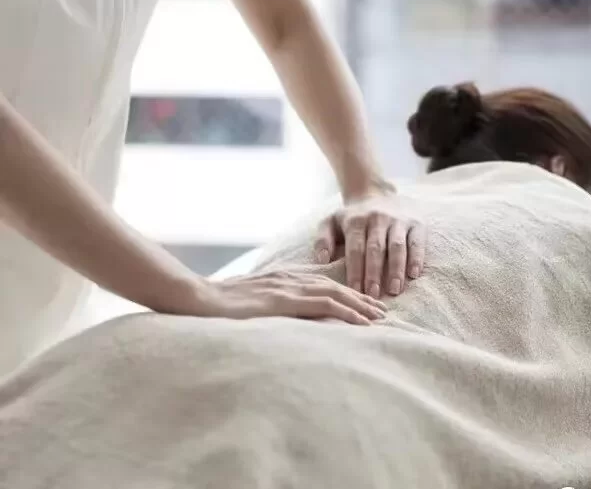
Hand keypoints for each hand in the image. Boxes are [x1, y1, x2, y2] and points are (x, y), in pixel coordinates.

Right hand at [179, 271, 386, 325]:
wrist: (197, 298)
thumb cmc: (218, 303)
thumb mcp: (250, 300)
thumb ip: (270, 302)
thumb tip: (282, 314)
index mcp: (283, 277)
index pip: (324, 283)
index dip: (348, 292)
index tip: (365, 303)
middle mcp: (291, 278)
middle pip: (336, 286)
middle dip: (361, 297)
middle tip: (382, 311)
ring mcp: (288, 288)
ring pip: (335, 294)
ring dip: (361, 305)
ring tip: (380, 317)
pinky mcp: (284, 301)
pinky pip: (323, 306)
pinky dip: (346, 313)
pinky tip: (361, 323)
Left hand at [313, 196, 426, 297]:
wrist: (376, 193)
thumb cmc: (352, 217)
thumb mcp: (331, 222)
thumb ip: (323, 240)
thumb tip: (322, 260)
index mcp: (355, 221)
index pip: (355, 249)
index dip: (355, 271)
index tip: (355, 292)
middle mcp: (377, 219)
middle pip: (376, 249)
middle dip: (374, 273)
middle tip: (373, 295)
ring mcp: (398, 220)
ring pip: (397, 246)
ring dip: (396, 269)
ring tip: (394, 289)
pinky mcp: (416, 223)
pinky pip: (417, 242)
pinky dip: (416, 258)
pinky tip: (414, 275)